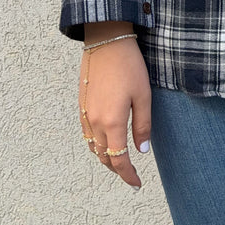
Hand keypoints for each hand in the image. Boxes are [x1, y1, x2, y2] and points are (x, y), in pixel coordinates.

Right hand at [78, 28, 151, 188]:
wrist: (106, 41)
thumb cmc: (129, 66)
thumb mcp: (143, 95)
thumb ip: (142, 125)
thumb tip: (142, 150)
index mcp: (112, 122)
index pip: (118, 159)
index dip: (127, 175)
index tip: (137, 183)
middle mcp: (94, 122)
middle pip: (103, 157)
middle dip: (117, 168)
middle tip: (130, 174)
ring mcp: (85, 113)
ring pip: (92, 147)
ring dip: (105, 157)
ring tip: (119, 160)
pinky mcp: (81, 104)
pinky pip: (86, 134)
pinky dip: (95, 144)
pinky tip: (105, 140)